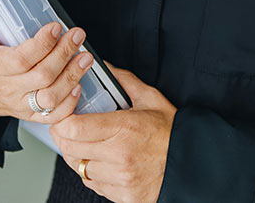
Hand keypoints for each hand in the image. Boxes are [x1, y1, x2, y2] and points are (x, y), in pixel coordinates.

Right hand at [0, 0, 92, 124]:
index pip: (21, 59)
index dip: (41, 45)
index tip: (55, 26)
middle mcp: (10, 88)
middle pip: (42, 77)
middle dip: (63, 55)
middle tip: (77, 35)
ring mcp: (22, 104)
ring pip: (51, 98)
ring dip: (72, 77)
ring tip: (86, 56)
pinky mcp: (32, 114)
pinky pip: (53, 116)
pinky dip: (69, 103)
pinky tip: (79, 84)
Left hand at [49, 61, 176, 202]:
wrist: (193, 163)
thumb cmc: (171, 131)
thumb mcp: (150, 98)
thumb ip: (123, 80)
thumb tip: (104, 66)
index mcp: (124, 128)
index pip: (74, 128)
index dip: (61, 121)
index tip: (64, 113)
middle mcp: (120, 157)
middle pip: (70, 149)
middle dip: (62, 137)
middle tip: (66, 127)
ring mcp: (121, 180)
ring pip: (79, 168)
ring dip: (76, 155)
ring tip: (83, 142)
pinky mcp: (123, 197)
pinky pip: (93, 184)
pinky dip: (91, 172)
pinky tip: (99, 160)